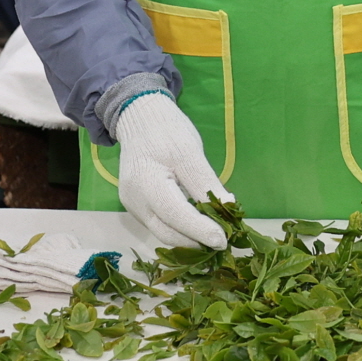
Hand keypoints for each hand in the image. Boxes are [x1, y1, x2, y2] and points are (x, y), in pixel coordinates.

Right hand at [114, 91, 233, 250]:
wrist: (140, 120)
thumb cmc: (167, 132)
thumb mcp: (191, 153)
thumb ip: (206, 184)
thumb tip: (228, 209)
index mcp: (146, 182)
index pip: (175, 215)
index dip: (200, 230)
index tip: (223, 240)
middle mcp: (134, 201)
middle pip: (167, 232)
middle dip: (196, 240)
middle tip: (224, 241)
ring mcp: (133, 206)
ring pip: (163, 232)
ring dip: (189, 238)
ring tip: (214, 235)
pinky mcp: (137, 208)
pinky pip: (160, 225)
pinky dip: (180, 228)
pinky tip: (198, 224)